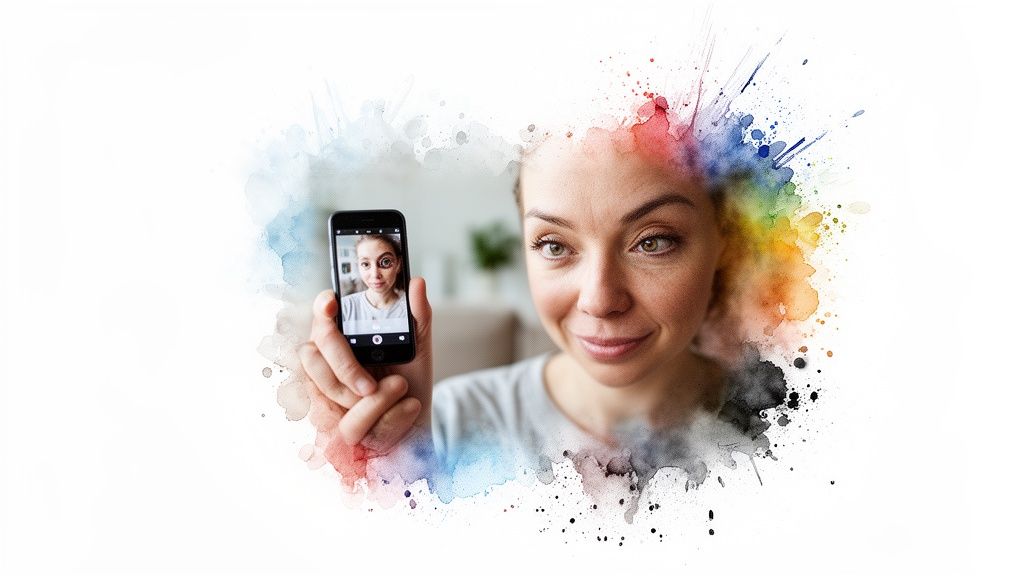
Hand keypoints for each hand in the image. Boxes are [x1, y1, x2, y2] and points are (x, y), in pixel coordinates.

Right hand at [298, 278, 432, 467]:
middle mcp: (326, 364)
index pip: (321, 316)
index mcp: (342, 338)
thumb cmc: (409, 383)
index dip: (321, 308)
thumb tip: (416, 282)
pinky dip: (386, 421)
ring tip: (401, 391)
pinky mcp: (333, 429)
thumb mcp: (418, 348)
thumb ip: (417, 316)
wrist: (417, 425)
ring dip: (370, 402)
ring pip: (327, 394)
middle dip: (345, 368)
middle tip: (372, 383)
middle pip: (312, 354)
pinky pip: (349, 427)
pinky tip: (406, 410)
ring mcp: (324, 396)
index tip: (332, 303)